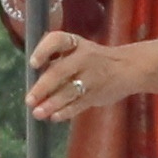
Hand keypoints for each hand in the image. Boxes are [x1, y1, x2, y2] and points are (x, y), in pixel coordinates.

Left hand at [26, 27, 151, 122]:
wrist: (128, 67)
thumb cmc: (94, 59)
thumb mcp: (78, 49)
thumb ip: (57, 59)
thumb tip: (32, 74)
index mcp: (76, 43)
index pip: (57, 40)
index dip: (43, 50)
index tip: (33, 63)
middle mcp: (83, 58)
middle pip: (60, 71)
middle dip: (43, 87)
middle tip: (29, 100)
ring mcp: (91, 77)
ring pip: (68, 91)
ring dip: (51, 104)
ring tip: (37, 113)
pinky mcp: (96, 95)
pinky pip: (78, 105)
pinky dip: (65, 112)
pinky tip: (54, 117)